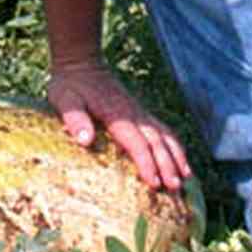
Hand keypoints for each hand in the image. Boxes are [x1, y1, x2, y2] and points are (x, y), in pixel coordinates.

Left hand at [47, 60, 191, 191]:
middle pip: (156, 141)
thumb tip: (85, 140)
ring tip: (186, 178)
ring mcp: (139, 113)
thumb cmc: (71, 85)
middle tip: (175, 188)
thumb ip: (75, 120)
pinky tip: (181, 161)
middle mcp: (133, 114)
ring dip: (177, 156)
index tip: (154, 183)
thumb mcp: (65, 100)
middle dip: (167, 165)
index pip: (136, 142)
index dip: (146, 163)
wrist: (82, 63)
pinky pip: (164, 130)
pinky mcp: (141, 113)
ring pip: (165, 135)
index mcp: (116, 114)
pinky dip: (175, 146)